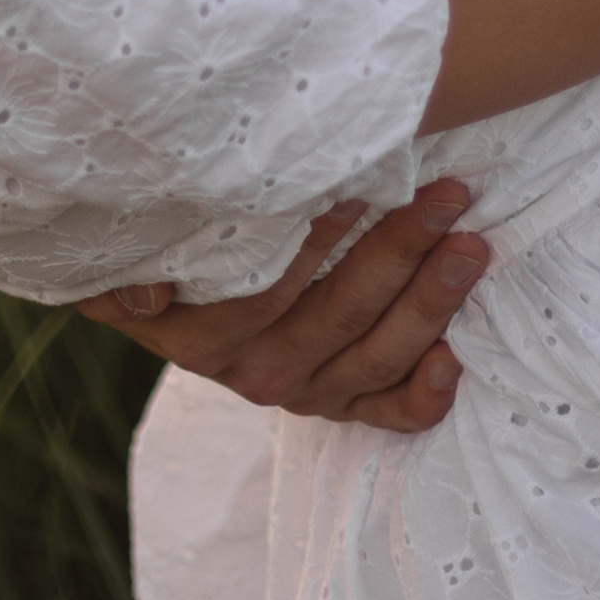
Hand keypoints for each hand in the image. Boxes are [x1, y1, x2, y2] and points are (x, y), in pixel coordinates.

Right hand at [74, 177, 487, 431]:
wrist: (175, 302)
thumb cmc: (166, 252)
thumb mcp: (130, 254)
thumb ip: (131, 271)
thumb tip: (148, 293)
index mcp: (204, 338)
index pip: (267, 290)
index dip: (315, 241)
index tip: (357, 187)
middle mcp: (257, 374)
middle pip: (337, 316)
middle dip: (399, 251)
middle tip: (447, 195)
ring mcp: (306, 393)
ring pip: (376, 356)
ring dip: (429, 302)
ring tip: (470, 248)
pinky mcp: (341, 405)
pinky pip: (387, 412)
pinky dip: (424, 395)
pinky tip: (454, 361)